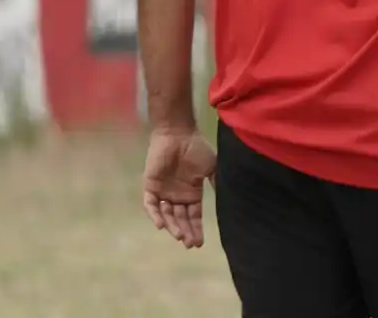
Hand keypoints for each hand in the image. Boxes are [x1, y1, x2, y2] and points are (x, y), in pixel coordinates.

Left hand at [142, 127, 216, 248]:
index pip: (193, 216)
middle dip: (185, 232)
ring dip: (172, 226)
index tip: (200, 243)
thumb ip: (216, 183)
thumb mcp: (212, 168)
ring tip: (180, 236)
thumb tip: (227, 200)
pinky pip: (150, 204)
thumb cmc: (197, 148)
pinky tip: (161, 225)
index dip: (196, 229)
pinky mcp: (150, 186)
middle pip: (180, 219)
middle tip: (190, 244)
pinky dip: (155, 215)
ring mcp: (163, 192)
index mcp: (191, 193)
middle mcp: (177, 196)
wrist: (179, 134)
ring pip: (166, 215)